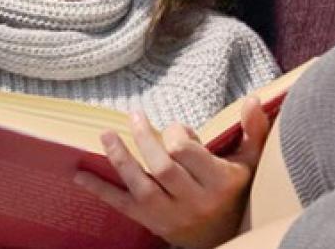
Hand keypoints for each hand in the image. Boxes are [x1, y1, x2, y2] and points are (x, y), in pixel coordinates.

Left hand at [71, 97, 272, 248]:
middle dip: (146, 139)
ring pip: (141, 185)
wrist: (220, 236)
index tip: (176, 129)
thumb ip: (253, 130)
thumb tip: (254, 99)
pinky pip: (122, 205)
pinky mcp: (151, 222)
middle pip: (163, 167)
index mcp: (219, 183)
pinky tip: (80, 175)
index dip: (177, 134)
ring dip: (120, 158)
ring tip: (105, 134)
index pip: (188, 152)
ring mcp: (170, 214)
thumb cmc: (233, 190)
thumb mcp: (249, 161)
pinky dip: (100, 189)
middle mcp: (195, 201)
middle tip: (134, 116)